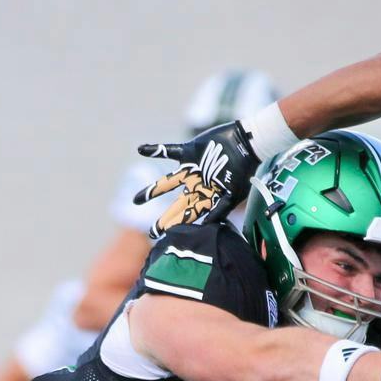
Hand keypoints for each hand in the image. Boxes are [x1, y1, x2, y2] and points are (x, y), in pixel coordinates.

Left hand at [132, 121, 263, 234]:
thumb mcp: (232, 195)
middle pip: (176, 205)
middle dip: (165, 219)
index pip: (187, 215)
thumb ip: (219, 210)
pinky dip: (155, 150)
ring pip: (166, 183)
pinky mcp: (188, 151)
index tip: (161, 237)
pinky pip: (168, 151)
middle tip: (151, 231)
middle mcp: (195, 185)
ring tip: (135, 200)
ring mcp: (190, 169)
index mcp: (205, 196)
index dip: (175, 226)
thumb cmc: (242, 170)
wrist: (245, 143)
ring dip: (151, 191)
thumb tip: (206, 225)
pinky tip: (140, 149)